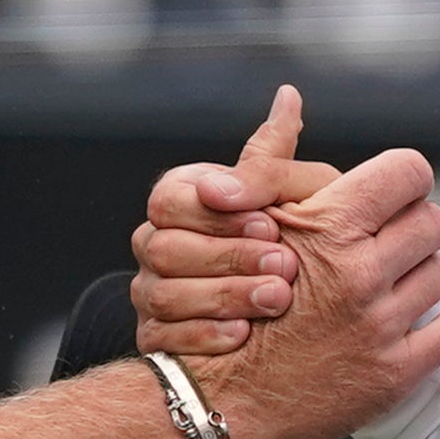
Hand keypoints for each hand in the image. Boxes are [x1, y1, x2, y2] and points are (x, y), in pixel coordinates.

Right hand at [133, 88, 338, 356]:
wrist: (290, 313)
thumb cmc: (290, 235)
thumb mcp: (290, 194)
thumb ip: (277, 159)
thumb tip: (288, 97)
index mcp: (178, 199)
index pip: (171, 201)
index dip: (218, 216)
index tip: (271, 224)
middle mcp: (154, 244)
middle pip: (164, 249)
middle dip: (228, 258)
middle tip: (286, 265)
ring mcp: (149, 293)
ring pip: (162, 295)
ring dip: (223, 296)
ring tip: (276, 299)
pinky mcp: (154, 338)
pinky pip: (163, 340)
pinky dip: (203, 336)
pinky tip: (243, 335)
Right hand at [185, 146, 439, 438]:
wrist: (220, 393)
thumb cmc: (230, 298)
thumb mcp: (247, 219)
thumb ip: (271, 159)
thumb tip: (289, 96)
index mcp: (327, 228)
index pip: (409, 172)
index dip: (402, 179)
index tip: (392, 194)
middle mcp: (358, 275)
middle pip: (432, 221)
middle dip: (413, 226)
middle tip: (390, 240)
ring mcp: (379, 327)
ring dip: (423, 271)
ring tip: (396, 279)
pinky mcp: (394, 373)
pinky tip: (435, 305)